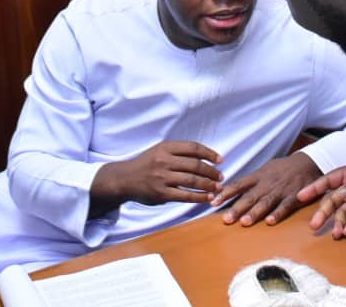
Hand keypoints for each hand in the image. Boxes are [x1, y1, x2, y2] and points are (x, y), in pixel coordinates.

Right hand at [91, 140, 222, 213]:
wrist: (124, 179)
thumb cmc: (146, 164)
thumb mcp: (159, 151)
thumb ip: (178, 153)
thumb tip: (205, 159)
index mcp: (165, 147)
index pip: (193, 148)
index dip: (209, 153)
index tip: (220, 160)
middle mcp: (164, 161)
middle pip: (195, 165)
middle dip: (212, 171)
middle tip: (221, 176)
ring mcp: (162, 177)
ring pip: (193, 180)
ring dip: (209, 184)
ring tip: (218, 187)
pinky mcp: (161, 193)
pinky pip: (186, 195)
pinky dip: (200, 197)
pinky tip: (208, 198)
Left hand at [211, 152, 320, 226]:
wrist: (307, 163)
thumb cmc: (282, 169)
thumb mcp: (265, 169)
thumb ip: (251, 181)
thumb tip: (232, 190)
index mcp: (258, 176)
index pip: (239, 184)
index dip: (226, 193)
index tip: (213, 202)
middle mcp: (267, 183)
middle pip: (250, 196)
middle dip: (238, 208)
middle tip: (226, 219)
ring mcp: (280, 190)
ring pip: (265, 202)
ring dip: (255, 212)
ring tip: (245, 222)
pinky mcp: (294, 197)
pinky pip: (285, 206)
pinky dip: (278, 213)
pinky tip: (270, 222)